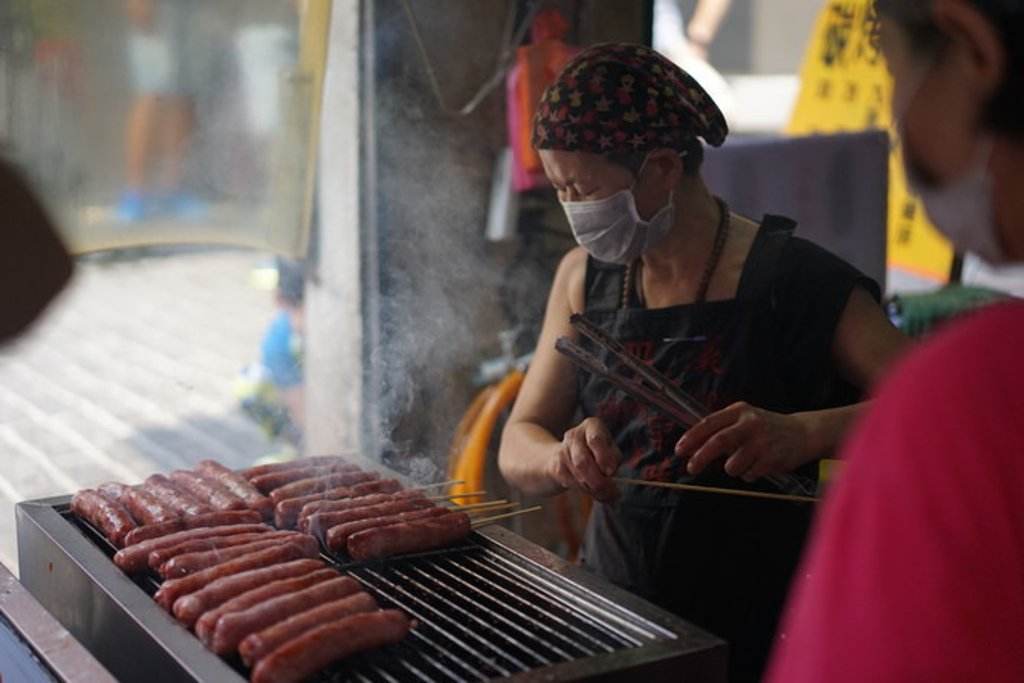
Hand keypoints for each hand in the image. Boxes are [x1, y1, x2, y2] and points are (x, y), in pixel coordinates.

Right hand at [550, 418, 620, 501]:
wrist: (570, 457)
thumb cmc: (598, 454)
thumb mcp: (611, 452)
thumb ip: (614, 460)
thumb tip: (610, 473)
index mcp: (592, 425)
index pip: (595, 439)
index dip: (604, 457)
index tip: (611, 472)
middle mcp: (575, 434)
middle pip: (584, 461)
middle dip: (599, 480)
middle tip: (611, 491)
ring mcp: (562, 450)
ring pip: (578, 474)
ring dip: (592, 487)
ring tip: (602, 491)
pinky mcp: (556, 466)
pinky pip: (571, 482)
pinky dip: (583, 489)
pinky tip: (588, 487)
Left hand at [674, 402, 809, 481]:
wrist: (803, 433)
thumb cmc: (765, 427)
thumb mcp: (744, 419)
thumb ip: (721, 429)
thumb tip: (692, 447)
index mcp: (739, 411)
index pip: (709, 423)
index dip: (692, 438)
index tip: (679, 450)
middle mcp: (750, 424)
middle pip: (719, 442)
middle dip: (701, 457)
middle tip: (691, 468)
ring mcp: (762, 442)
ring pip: (732, 465)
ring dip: (732, 469)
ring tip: (743, 462)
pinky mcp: (772, 459)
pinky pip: (749, 474)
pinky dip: (748, 474)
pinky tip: (759, 465)